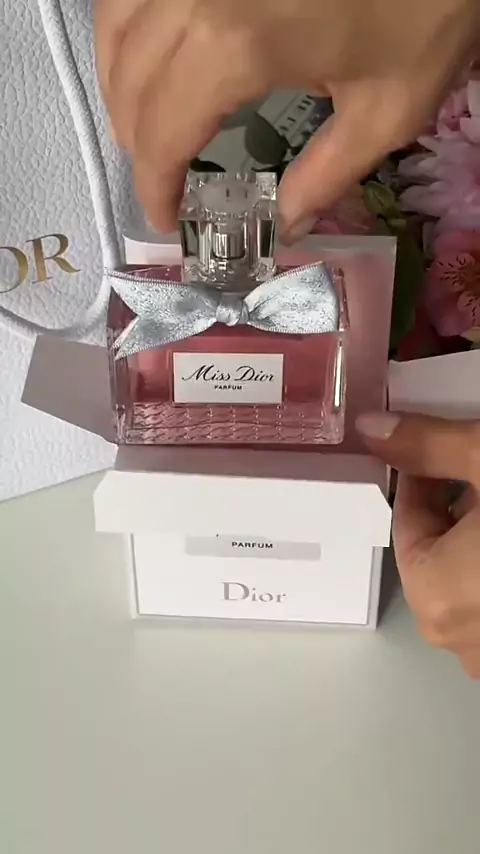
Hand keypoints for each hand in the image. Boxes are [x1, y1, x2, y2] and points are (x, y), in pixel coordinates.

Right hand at [94, 0, 478, 235]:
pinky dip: (130, 34)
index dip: (154, 186)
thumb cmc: (425, 9)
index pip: (162, 132)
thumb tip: (286, 224)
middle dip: (138, 144)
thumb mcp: (388, 109)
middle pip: (129, 82)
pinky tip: (156, 59)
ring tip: (152, 127)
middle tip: (165, 180)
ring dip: (123, 88)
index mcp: (235, 44)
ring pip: (116, 29)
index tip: (167, 217)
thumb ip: (326, 177)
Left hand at [356, 411, 479, 678]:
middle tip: (476, 467)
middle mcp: (462, 640)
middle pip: (440, 550)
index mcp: (438, 595)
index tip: (440, 447)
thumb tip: (372, 428)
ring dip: (477, 536)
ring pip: (472, 575)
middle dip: (455, 505)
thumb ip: (429, 446)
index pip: (410, 521)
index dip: (425, 476)